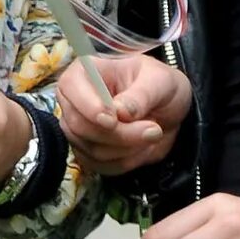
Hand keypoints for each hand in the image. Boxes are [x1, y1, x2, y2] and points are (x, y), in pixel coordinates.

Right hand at [56, 53, 190, 177]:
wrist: (169, 111)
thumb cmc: (160, 86)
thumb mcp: (160, 81)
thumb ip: (141, 95)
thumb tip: (120, 111)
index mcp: (85, 72)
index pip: (70, 88)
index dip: (88, 107)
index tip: (113, 120)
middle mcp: (74, 100)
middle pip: (80, 125)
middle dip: (120, 135)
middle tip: (153, 130)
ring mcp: (78, 128)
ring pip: (91, 150)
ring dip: (128, 149)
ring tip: (152, 134)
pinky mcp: (88, 152)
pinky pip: (100, 166)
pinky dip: (126, 162)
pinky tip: (141, 148)